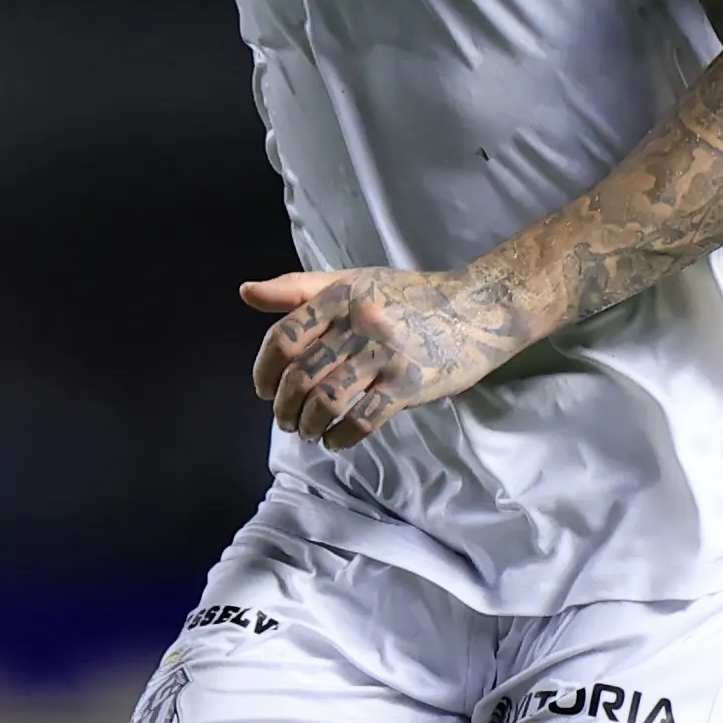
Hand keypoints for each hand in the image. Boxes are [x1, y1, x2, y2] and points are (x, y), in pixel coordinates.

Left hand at [242, 265, 531, 449]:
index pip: (284, 337)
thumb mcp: (353, 282)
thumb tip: (245, 293)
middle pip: (301, 376)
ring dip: (308, 425)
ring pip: (326, 401)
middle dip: (285, 407)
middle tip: (286, 420)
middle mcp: (360, 323)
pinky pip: (361, 420)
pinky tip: (335, 439)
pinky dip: (340, 437)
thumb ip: (298, 289)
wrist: (478, 309)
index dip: (264, 370)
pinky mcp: (409, 384)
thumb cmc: (408, 297)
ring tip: (308, 432)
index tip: (264, 390)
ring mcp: (386, 355)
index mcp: (340, 296)